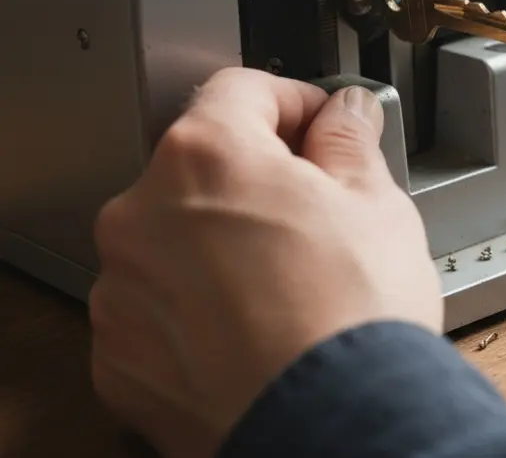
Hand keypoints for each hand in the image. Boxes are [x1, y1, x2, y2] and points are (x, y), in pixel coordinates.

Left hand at [89, 68, 441, 457]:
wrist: (332, 424)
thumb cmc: (353, 318)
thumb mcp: (377, 202)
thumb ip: (349, 140)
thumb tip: (344, 114)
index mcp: (206, 156)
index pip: (244, 90)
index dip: (296, 102)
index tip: (324, 124)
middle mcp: (141, 214)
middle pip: (203, 167)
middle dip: (258, 179)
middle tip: (319, 212)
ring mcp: (122, 290)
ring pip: (175, 241)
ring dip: (223, 246)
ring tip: (291, 283)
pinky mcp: (119, 356)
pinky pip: (159, 310)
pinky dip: (199, 312)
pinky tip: (257, 328)